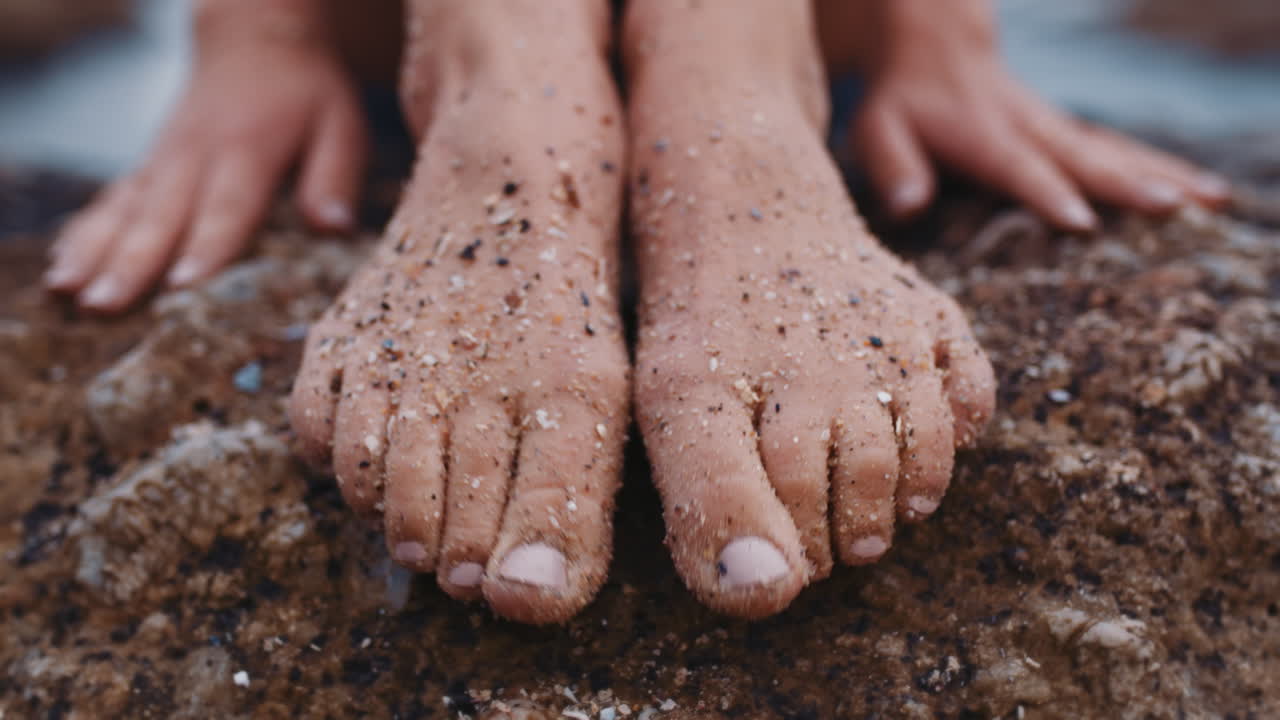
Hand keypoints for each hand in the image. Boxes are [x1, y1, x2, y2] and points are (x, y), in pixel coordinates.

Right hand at [45, 11, 366, 311]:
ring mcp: (166, 158)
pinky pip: (112, 199)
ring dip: (96, 251)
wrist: (257, 39)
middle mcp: (196, 153)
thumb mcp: (341, 124)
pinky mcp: (150, 164)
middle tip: (106, 304)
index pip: (228, 204)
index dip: (207, 246)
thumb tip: (335, 228)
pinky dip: (84, 232)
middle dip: (133, 262)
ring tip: (69, 289)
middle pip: (163, 213)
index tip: (183, 284)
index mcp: (249, 147)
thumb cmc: (307, 91)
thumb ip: (336, 176)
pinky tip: (63, 266)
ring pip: (126, 208)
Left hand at [850, 0, 1229, 229]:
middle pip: (1083, 156)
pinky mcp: (1068, 131)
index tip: (1082, 221)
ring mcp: (1054, 127)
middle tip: (1172, 208)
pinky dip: (1162, 167)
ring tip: (1211, 199)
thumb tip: (907, 206)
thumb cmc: (902, 99)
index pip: (1016, 165)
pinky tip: (1202, 190)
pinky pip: (1120, 149)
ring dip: (1163, 173)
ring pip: (1115, 150)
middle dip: (1127, 183)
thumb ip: (893, 166)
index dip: (1046, 192)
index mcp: (981, 133)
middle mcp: (1027, 127)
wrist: (932, 42)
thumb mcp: (878, 130)